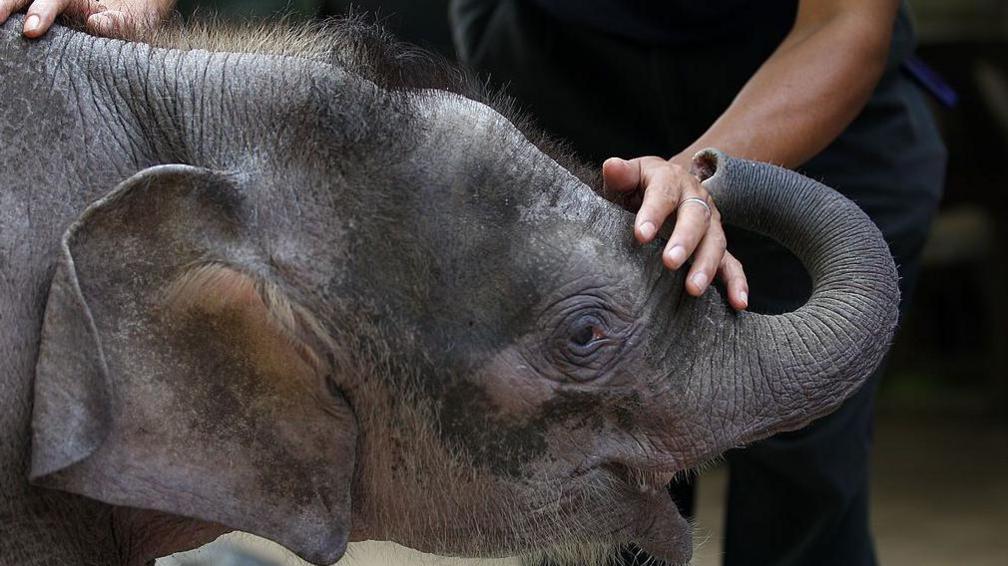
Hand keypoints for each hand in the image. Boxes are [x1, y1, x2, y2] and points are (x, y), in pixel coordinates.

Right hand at [0, 0, 172, 38]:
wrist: (136, 7)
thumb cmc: (134, 14)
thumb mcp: (131, 18)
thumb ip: (116, 22)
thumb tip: (97, 24)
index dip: (41, 12)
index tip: (31, 32)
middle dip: (7, 5)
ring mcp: (48, 3)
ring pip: (19, 0)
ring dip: (3, 8)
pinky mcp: (43, 13)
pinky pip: (22, 10)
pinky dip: (9, 17)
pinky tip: (1, 34)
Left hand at [603, 156, 748, 310]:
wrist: (665, 187)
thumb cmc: (639, 187)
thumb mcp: (628, 177)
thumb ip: (620, 174)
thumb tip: (611, 166)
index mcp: (670, 180)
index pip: (663, 194)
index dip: (653, 214)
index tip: (640, 235)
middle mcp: (696, 199)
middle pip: (696, 218)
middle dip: (684, 240)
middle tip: (670, 262)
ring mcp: (710, 223)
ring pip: (715, 242)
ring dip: (706, 265)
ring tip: (693, 288)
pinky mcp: (717, 245)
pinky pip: (732, 264)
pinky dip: (737, 283)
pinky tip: (739, 302)